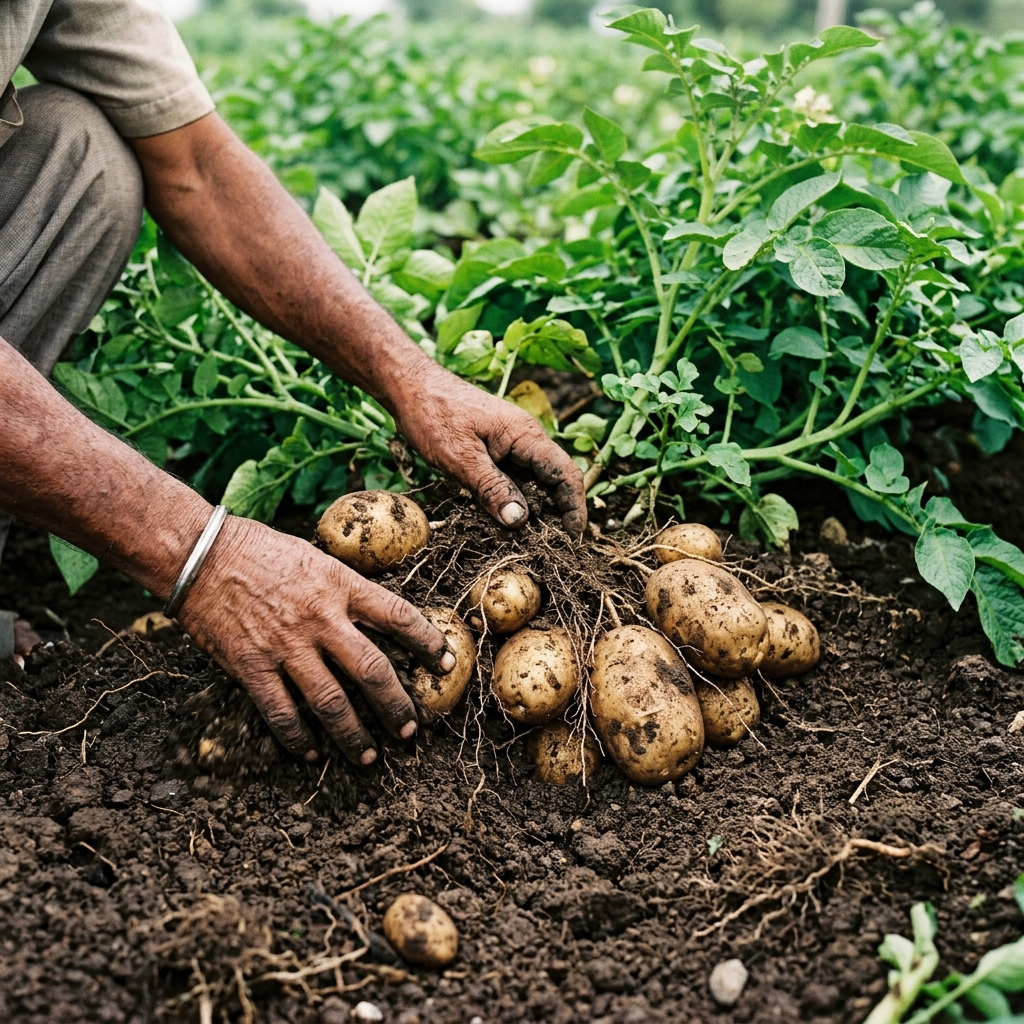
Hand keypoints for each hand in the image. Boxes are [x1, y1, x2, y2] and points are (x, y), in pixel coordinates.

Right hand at [178, 516, 454, 764]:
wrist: (200, 554)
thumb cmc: (260, 550)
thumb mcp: (316, 558)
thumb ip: (345, 588)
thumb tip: (377, 615)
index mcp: (340, 585)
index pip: (398, 616)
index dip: (427, 642)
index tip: (445, 663)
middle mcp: (320, 618)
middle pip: (372, 670)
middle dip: (396, 704)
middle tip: (411, 728)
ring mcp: (286, 646)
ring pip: (331, 701)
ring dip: (353, 734)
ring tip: (368, 755)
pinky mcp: (251, 666)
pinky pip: (281, 712)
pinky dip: (297, 738)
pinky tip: (310, 753)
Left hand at [392, 367, 587, 534]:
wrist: (410, 387)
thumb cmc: (433, 415)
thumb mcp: (461, 458)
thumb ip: (491, 488)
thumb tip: (519, 521)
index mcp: (526, 436)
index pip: (566, 474)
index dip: (574, 508)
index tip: (573, 539)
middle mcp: (525, 441)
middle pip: (555, 482)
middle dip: (557, 515)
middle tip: (550, 551)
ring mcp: (511, 447)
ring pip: (533, 484)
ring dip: (534, 512)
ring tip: (529, 545)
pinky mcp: (495, 453)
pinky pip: (513, 481)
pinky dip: (513, 502)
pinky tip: (504, 524)